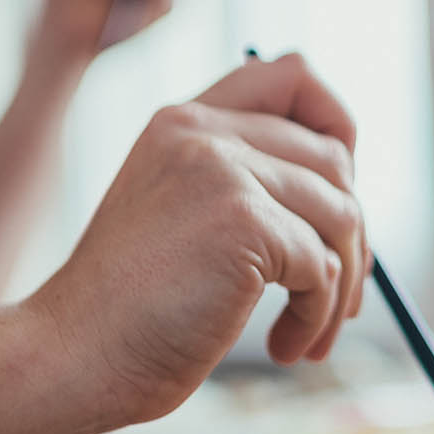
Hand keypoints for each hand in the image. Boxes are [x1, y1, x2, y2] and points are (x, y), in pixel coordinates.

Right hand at [30, 53, 368, 426]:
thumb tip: (350, 192)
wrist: (79, 358)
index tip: (345, 190)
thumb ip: (249, 181)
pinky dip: (317, 315)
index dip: (339, 126)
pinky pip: (324, 266)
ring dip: (342, 285)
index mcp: (187, 122)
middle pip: (336, 158)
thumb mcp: (186, 216)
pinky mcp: (244, 221)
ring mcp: (223, 171)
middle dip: (354, 235)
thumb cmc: (137, 307)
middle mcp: (203, 133)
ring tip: (311, 334)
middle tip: (341, 295)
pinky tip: (285, 345)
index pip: (292, 76)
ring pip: (342, 215)